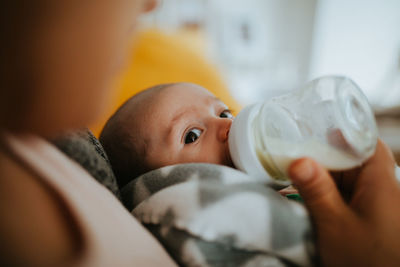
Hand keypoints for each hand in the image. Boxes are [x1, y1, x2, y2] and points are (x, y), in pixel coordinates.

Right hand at [288, 140, 399, 266]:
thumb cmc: (368, 260)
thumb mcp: (335, 224)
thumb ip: (316, 190)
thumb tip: (298, 161)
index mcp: (380, 182)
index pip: (366, 142)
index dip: (343, 134)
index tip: (316, 131)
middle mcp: (381, 189)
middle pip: (352, 160)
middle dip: (324, 159)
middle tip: (296, 159)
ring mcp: (375, 205)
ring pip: (347, 180)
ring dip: (324, 180)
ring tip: (297, 180)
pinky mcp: (368, 219)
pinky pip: (347, 198)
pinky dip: (329, 196)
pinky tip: (312, 201)